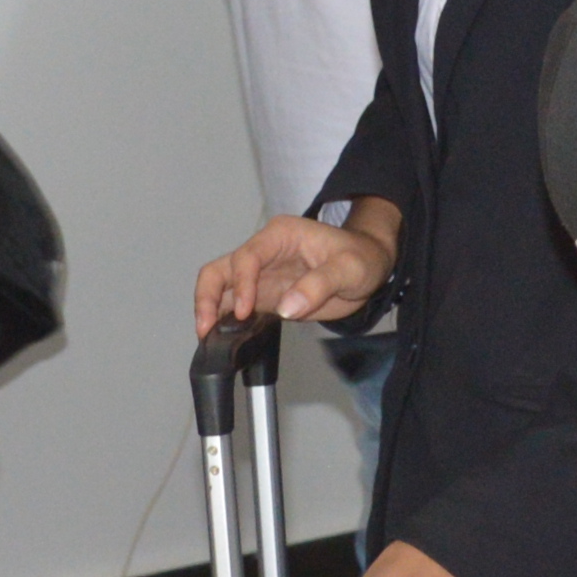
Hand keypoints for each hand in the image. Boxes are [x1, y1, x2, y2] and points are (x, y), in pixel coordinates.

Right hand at [193, 204, 397, 333]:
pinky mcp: (265, 297)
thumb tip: (285, 308)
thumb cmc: (361, 257)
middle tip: (206, 327)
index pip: (247, 256)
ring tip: (208, 338)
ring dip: (210, 311)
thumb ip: (318, 285)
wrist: (370, 265)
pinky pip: (236, 307)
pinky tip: (223, 340)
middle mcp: (263, 253)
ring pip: (221, 288)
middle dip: (208, 296)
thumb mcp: (349, 269)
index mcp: (279, 235)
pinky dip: (225, 322)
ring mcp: (261, 276)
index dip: (241, 284)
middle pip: (221, 269)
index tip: (244, 311)